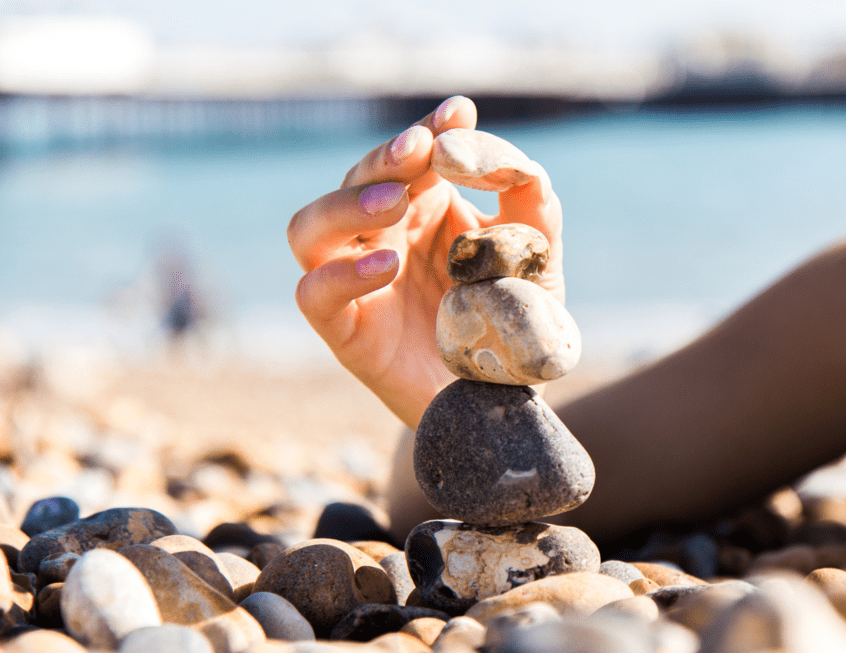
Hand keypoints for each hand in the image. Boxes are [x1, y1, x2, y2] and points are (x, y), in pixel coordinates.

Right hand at [287, 96, 564, 427]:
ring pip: (309, 228)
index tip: (458, 113)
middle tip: (420, 150)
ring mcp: (353, 283)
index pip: (409, 155)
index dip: (427, 128)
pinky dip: (341, 275)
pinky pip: (313, 294)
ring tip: (394, 203)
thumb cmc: (509, 323)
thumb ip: (534, 211)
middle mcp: (379, 238)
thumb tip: (522, 167)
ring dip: (345, 205)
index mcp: (422, 210)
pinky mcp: (344, 332)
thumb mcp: (535, 261)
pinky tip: (389, 266)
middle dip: (384, 157)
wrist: (498, 400)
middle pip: (354, 180)